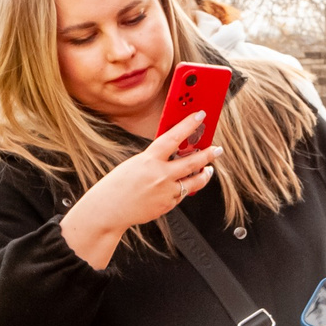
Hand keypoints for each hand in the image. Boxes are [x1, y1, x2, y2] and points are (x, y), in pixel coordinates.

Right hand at [61, 114, 223, 269]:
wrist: (108, 210)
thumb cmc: (117, 185)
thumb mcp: (135, 164)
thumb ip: (155, 160)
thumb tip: (175, 154)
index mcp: (149, 160)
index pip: (173, 137)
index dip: (188, 125)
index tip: (200, 116)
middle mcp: (160, 175)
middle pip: (192, 162)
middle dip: (208, 154)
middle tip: (217, 149)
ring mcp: (166, 191)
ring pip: (195, 181)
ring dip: (204, 174)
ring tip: (208, 169)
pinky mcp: (168, 205)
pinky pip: (182, 194)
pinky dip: (185, 188)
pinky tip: (184, 185)